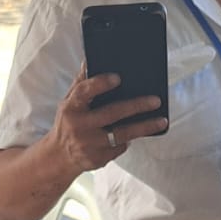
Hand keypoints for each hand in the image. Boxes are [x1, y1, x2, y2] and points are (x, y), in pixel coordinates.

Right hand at [51, 64, 166, 175]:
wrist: (59, 157)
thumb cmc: (68, 122)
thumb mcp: (69, 102)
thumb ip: (81, 83)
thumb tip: (90, 60)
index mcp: (71, 107)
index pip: (84, 92)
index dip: (100, 84)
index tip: (118, 78)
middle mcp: (79, 126)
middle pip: (111, 114)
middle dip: (136, 106)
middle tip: (156, 100)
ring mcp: (89, 145)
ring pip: (121, 134)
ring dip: (144, 127)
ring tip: (161, 120)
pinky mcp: (98, 159)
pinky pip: (120, 147)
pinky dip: (129, 139)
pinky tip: (138, 133)